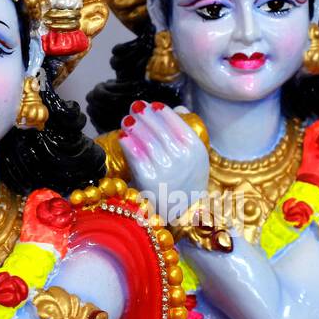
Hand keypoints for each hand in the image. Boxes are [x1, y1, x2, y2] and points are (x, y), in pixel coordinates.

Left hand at [119, 101, 208, 223]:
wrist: (181, 213)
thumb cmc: (186, 181)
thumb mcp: (196, 158)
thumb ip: (188, 132)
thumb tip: (179, 108)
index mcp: (196, 150)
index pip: (177, 124)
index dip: (162, 112)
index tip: (152, 105)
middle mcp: (182, 158)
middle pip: (159, 130)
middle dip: (145, 116)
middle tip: (134, 108)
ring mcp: (166, 169)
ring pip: (147, 141)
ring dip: (134, 127)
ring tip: (126, 120)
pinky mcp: (149, 180)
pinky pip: (136, 157)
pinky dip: (128, 144)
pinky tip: (122, 136)